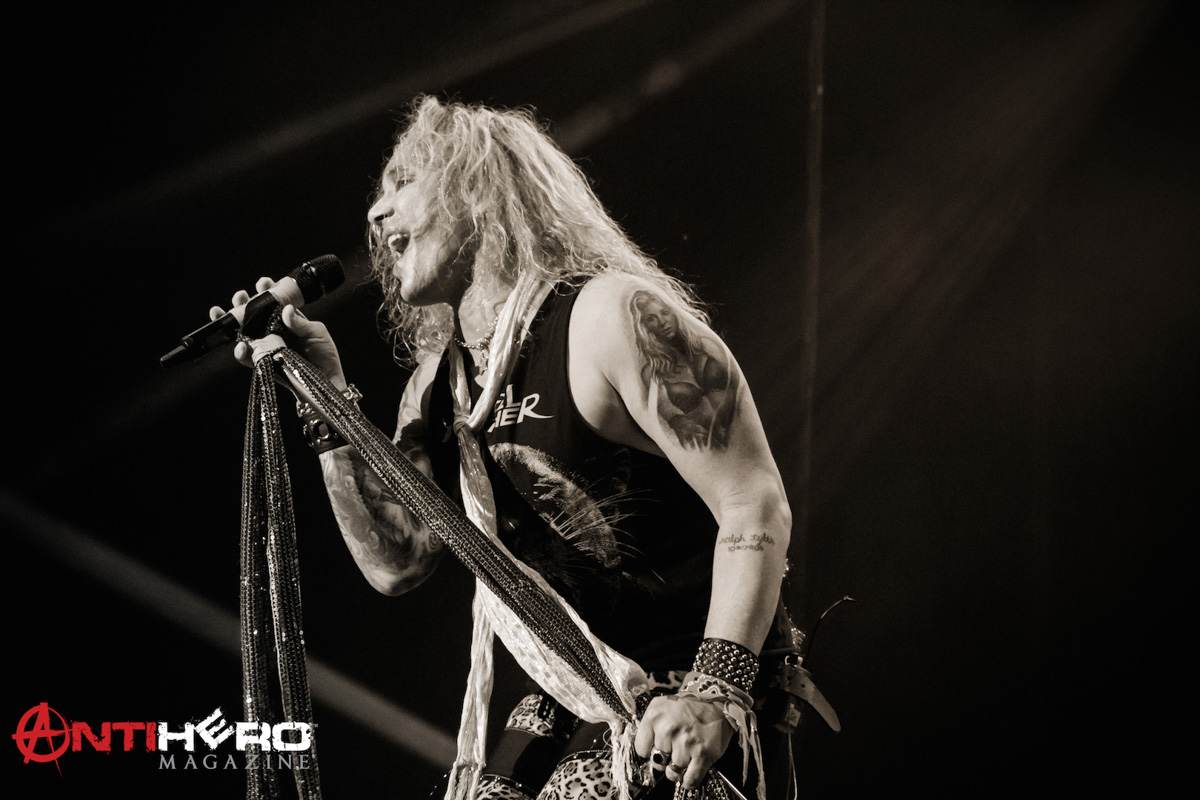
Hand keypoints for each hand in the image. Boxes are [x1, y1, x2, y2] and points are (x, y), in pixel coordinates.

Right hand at [209, 277, 347, 387]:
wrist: (327, 379)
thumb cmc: (324, 353)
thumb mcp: (316, 333)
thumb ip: (300, 323)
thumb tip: (286, 309)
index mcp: (286, 320)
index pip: (272, 302)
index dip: (265, 291)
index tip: (263, 283)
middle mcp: (273, 331)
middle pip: (252, 315)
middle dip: (242, 303)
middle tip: (240, 296)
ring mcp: (267, 346)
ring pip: (244, 333)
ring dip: (233, 323)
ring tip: (227, 314)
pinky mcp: (264, 363)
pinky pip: (248, 358)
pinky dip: (241, 352)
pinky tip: (241, 346)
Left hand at [634, 694, 732, 790]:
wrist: (717, 704)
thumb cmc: (688, 708)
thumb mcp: (662, 707)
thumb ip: (649, 726)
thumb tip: (644, 750)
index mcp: (654, 716)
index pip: (641, 749)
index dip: (650, 751)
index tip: (657, 747)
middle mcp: (668, 728)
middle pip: (657, 762)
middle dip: (665, 760)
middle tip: (674, 750)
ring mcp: (686, 742)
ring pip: (673, 772)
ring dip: (678, 769)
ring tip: (685, 757)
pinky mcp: (703, 754)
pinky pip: (690, 779)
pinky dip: (689, 781)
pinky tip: (690, 774)